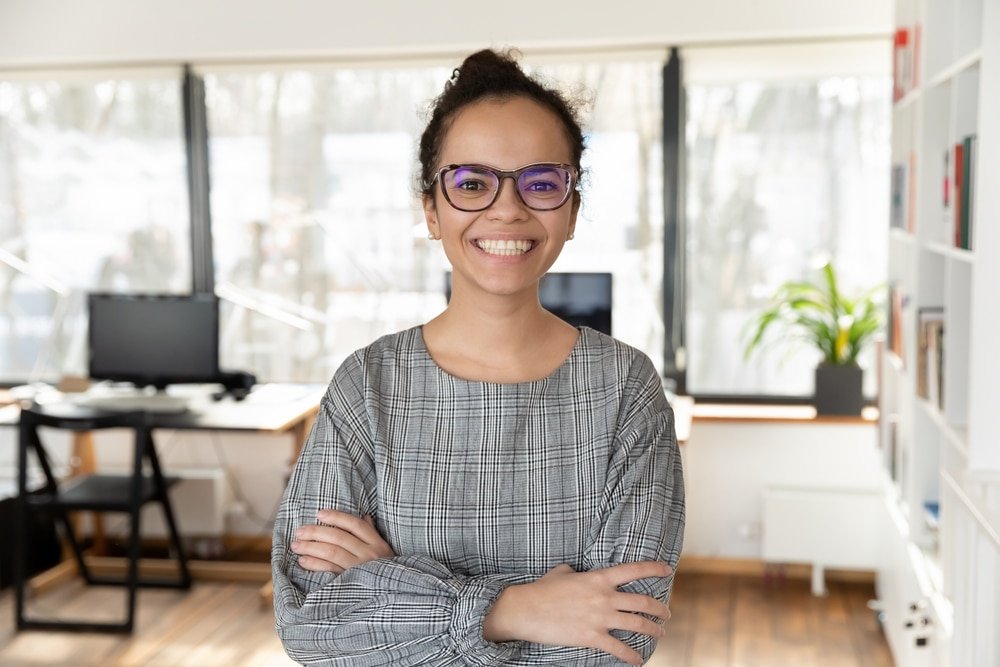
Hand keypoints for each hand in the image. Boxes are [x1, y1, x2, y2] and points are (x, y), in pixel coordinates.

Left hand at [291, 510, 395, 573]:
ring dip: (311, 547)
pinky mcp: (350, 583)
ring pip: (332, 552)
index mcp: (378, 544)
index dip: (336, 517)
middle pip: (339, 537)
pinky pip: (329, 570)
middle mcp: (369, 555)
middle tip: (299, 531)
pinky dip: (314, 564)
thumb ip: (372, 534)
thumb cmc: (385, 572)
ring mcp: (359, 569)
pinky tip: (303, 561)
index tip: (319, 513)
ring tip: (296, 545)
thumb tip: (364, 516)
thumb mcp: (384, 552)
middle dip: (316, 532)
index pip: (355, 525)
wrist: (394, 596)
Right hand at [483, 561, 672, 665]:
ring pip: (637, 624)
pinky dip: (632, 656)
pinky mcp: (592, 637)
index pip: (634, 570)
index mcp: (598, 577)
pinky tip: (638, 661)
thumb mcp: (562, 571)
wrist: (526, 609)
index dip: (654, 568)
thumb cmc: (542, 589)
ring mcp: (600, 618)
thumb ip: (577, 571)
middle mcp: (604, 597)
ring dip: (653, 630)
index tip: (667, 569)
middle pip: (643, 602)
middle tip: (666, 614)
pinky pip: (619, 649)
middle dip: (660, 609)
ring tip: (660, 633)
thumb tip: (577, 571)